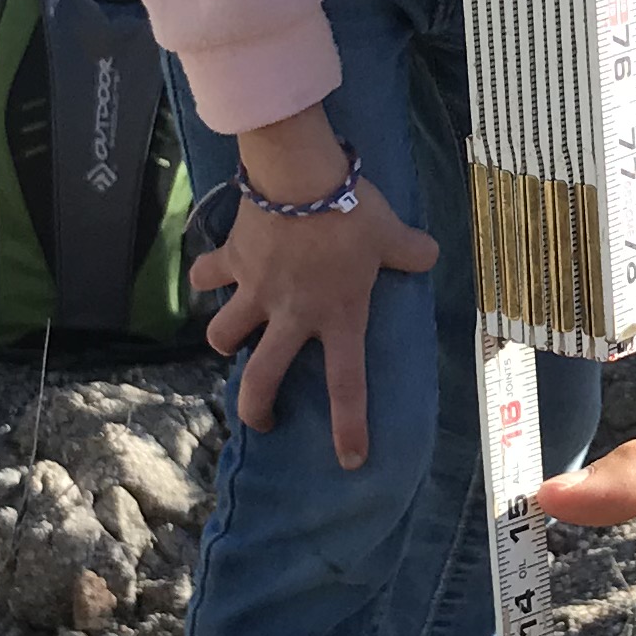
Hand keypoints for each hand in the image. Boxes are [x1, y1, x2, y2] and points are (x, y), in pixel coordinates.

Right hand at [184, 109, 438, 466]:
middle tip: (261, 418)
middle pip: (260, 381)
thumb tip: (431, 254)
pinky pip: (205, 276)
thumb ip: (410, 250)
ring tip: (232, 338)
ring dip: (225, 341)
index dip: (348, 427)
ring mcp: (255, 291)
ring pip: (222, 336)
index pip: (346, 385)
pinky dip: (204, 277)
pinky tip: (209, 274)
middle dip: (255, 408)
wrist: (298, 176)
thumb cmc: (351, 210)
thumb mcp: (391, 233)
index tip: (349, 460)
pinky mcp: (231, 261)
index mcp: (337, 316)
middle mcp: (291, 315)